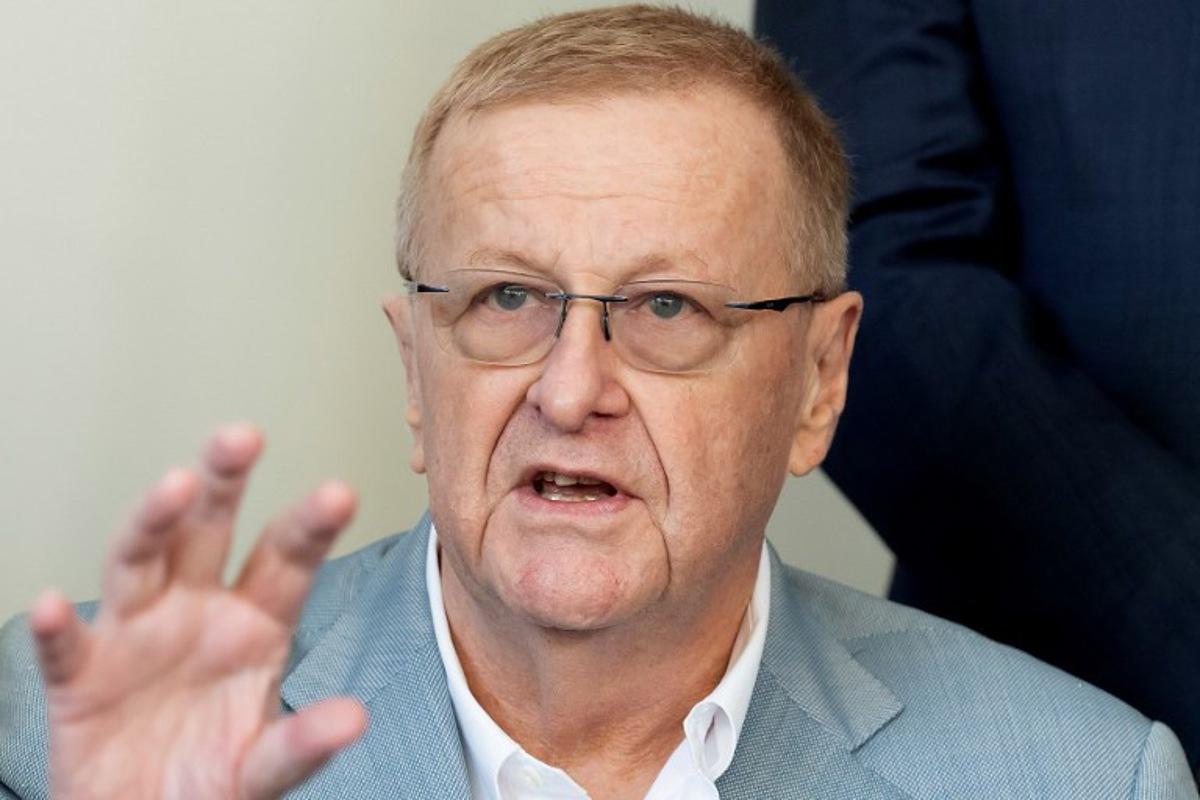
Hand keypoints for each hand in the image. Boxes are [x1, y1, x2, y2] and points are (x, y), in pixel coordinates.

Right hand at [28, 425, 367, 798]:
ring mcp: (135, 637)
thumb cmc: (209, 778)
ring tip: (175, 488)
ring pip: (138, 564)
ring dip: (152, 523)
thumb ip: (303, 745)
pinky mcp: (79, 678)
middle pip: (208, 534)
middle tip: (241, 437)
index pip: (287, 560)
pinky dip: (55, 630)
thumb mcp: (266, 768)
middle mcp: (195, 611)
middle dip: (224, 483)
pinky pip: (66, 649)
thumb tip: (354, 718)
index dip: (309, 525)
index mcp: (255, 621)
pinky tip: (53, 607)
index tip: (338, 492)